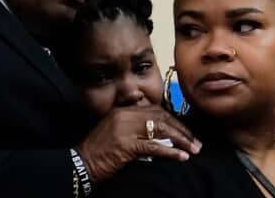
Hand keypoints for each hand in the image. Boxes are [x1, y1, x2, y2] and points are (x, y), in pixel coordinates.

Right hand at [77, 106, 201, 183]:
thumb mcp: (116, 131)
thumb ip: (135, 126)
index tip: (186, 132)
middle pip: (163, 118)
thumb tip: (161, 131)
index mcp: (124, 110)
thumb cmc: (99, 151)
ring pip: (162, 131)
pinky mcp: (126, 145)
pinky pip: (154, 147)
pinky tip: (181, 157)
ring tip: (194, 150)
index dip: (174, 121)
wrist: (78, 164)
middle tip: (195, 142)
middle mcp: (126, 115)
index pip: (157, 111)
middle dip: (182, 130)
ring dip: (181, 141)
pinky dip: (170, 152)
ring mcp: (125, 129)